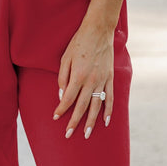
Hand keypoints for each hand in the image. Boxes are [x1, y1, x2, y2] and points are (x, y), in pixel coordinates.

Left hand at [52, 19, 113, 137]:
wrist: (98, 30)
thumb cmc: (79, 42)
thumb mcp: (65, 57)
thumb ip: (62, 77)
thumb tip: (61, 94)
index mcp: (78, 76)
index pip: (68, 99)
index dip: (61, 110)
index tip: (55, 118)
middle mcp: (91, 81)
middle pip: (81, 107)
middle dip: (74, 122)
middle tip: (68, 135)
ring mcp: (102, 81)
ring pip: (96, 106)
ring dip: (91, 121)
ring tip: (86, 134)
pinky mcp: (110, 78)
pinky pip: (110, 98)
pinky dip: (108, 111)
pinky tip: (106, 122)